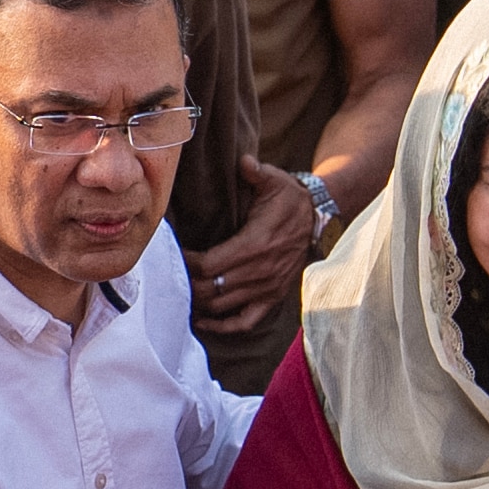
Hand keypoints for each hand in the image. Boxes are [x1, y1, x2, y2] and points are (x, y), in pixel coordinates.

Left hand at [184, 159, 317, 334]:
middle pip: (210, 289)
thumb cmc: (291, 200)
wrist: (319, 221)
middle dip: (186, 283)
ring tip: (179, 292)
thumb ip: (257, 172)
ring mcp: (266, 288)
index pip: (209, 264)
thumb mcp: (276, 181)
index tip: (172, 252)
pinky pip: (245, 322)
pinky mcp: (272, 298)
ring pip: (222, 307)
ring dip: (198, 303)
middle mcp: (259, 272)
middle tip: (169, 273)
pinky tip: (202, 322)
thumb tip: (243, 161)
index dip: (186, 262)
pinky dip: (222, 326)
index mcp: (255, 244)